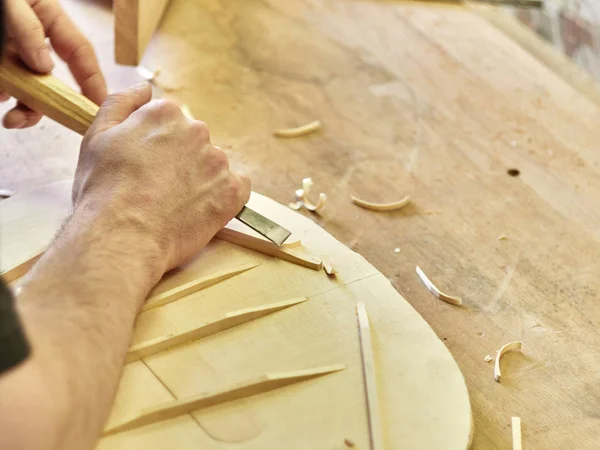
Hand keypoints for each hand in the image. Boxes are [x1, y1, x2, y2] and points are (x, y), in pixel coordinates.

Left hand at [2, 0, 106, 127]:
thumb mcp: (9, 2)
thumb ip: (27, 28)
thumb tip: (44, 66)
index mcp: (48, 17)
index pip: (80, 54)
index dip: (93, 82)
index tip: (99, 108)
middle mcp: (32, 39)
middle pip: (53, 79)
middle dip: (47, 105)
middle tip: (35, 121)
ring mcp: (12, 52)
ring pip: (27, 89)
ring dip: (23, 107)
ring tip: (10, 119)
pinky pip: (5, 87)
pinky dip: (3, 95)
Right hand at [72, 83, 250, 273]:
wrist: (123, 237)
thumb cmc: (103, 191)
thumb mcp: (96, 137)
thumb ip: (120, 103)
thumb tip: (144, 88)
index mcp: (165, 113)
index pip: (168, 123)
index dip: (155, 148)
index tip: (144, 168)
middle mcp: (197, 131)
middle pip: (193, 142)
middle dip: (179, 161)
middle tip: (157, 189)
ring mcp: (217, 162)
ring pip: (213, 166)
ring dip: (200, 180)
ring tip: (176, 204)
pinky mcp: (232, 192)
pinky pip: (237, 188)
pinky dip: (223, 196)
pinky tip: (201, 208)